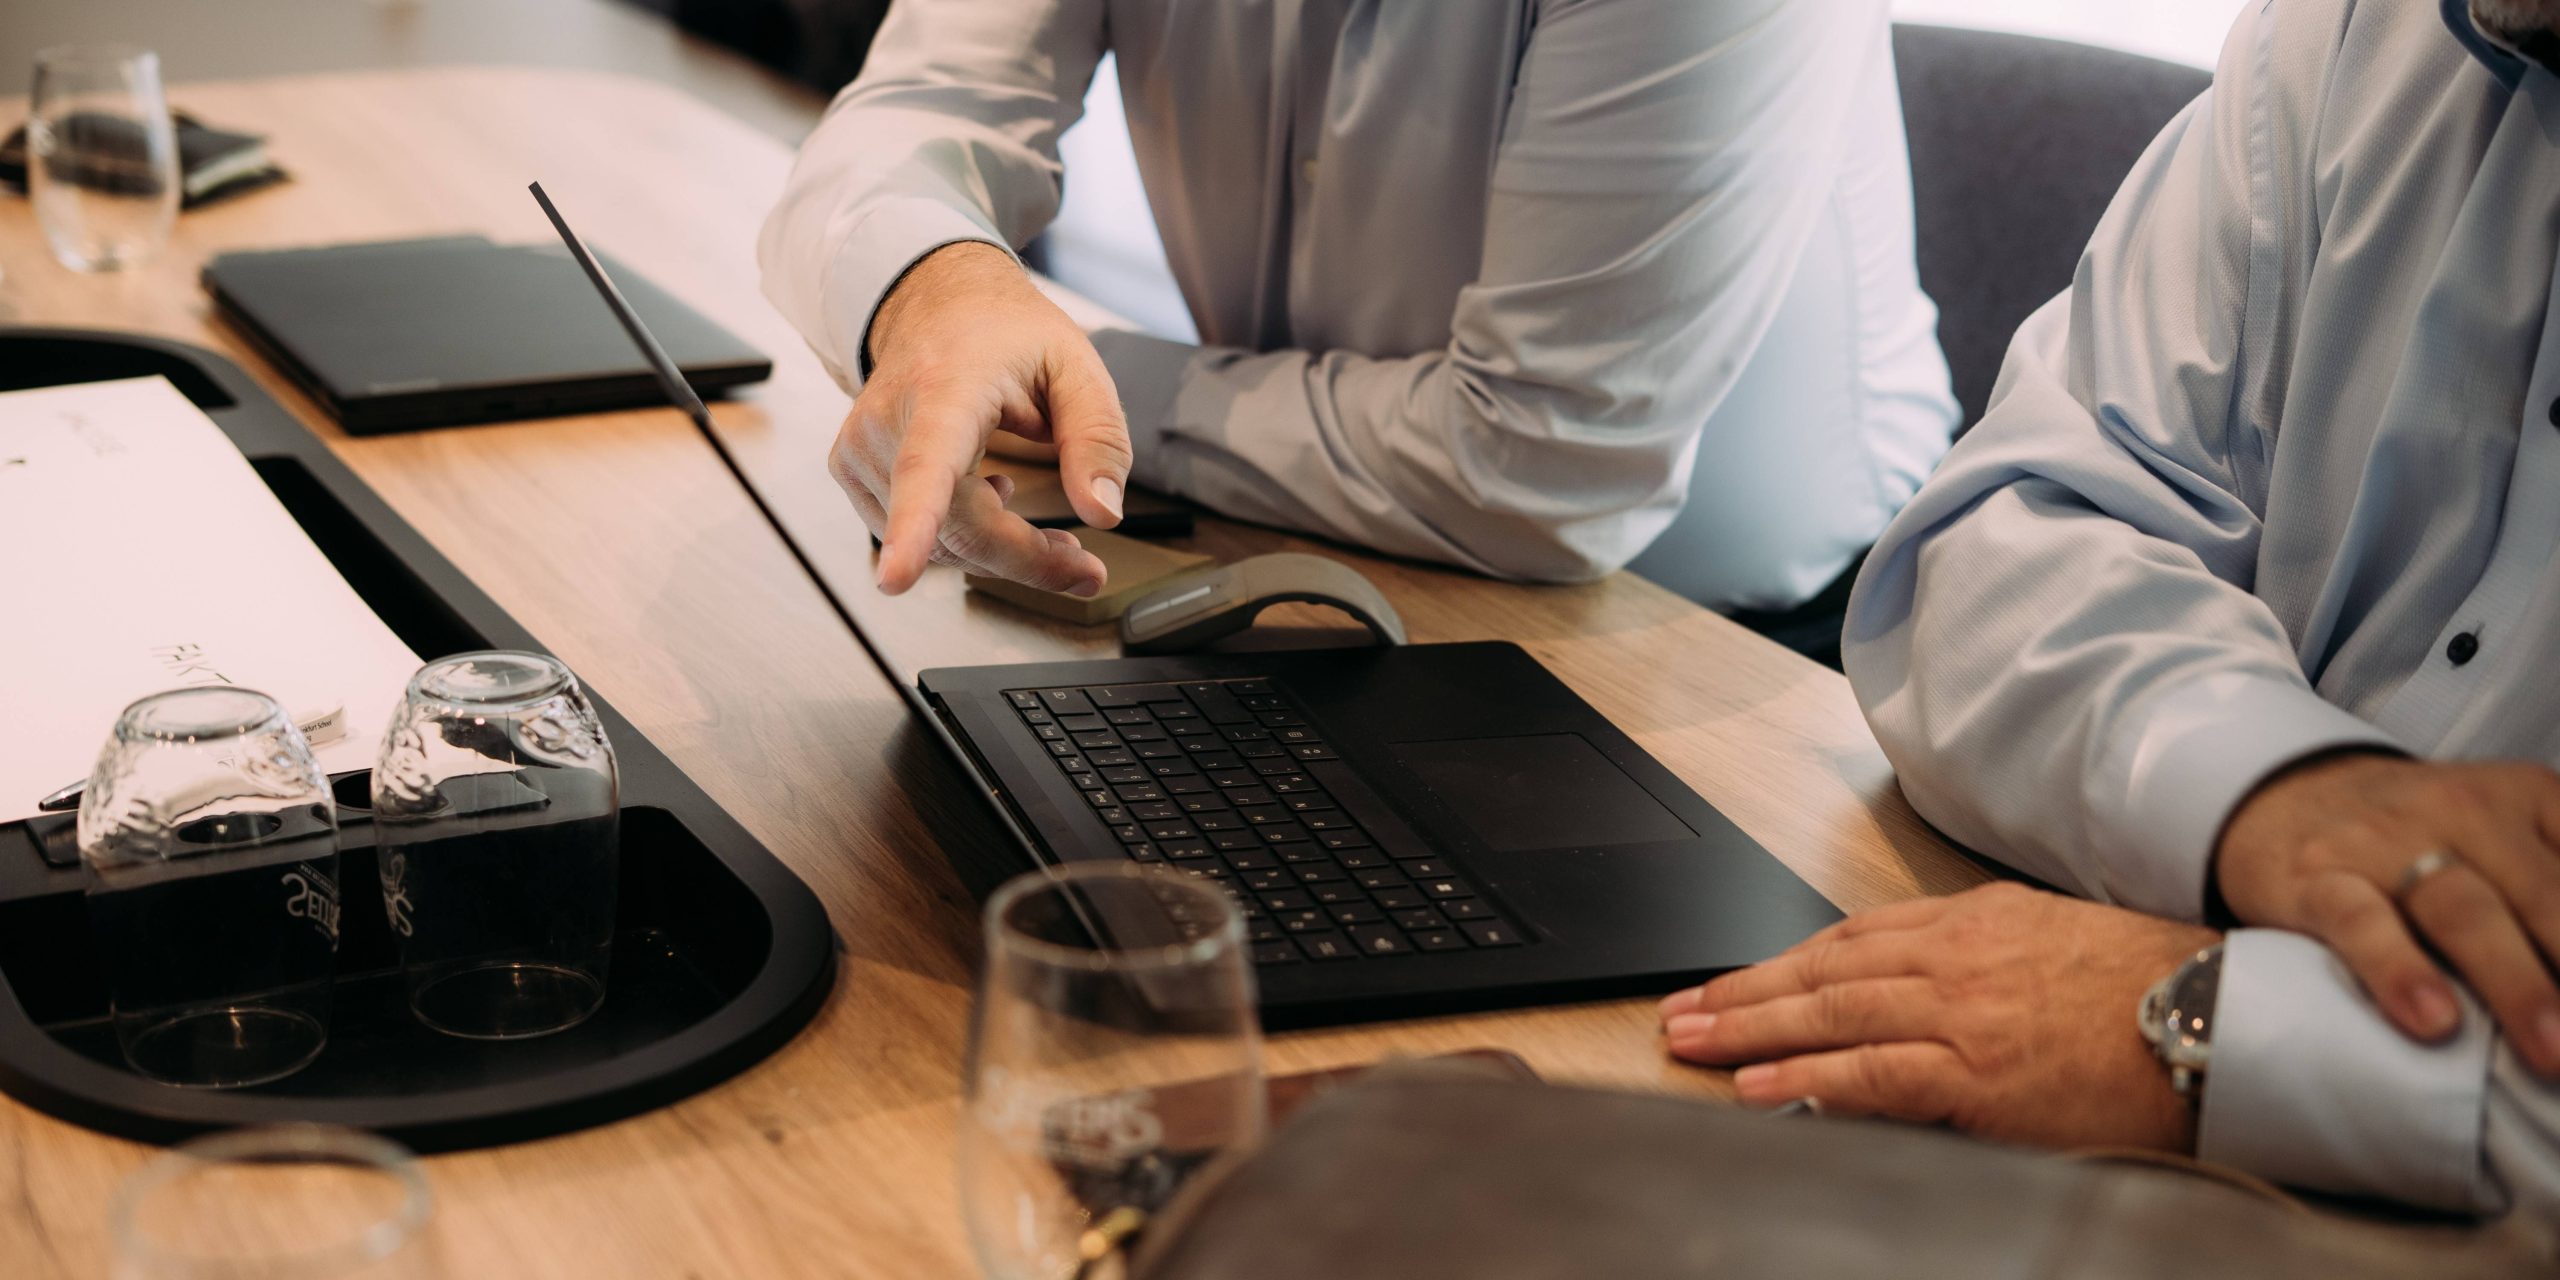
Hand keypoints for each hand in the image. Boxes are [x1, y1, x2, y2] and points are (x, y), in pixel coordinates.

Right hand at [835, 241, 1130, 594]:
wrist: (937, 303)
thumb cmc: (1005, 334)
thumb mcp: (1076, 366)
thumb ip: (1099, 438)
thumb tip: (1104, 514)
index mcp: (945, 388)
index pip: (925, 465)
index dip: (914, 526)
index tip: (896, 580)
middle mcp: (889, 420)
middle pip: (953, 529)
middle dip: (1025, 560)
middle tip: (1084, 569)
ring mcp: (861, 450)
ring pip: (939, 544)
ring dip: (1002, 554)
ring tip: (1049, 536)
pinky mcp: (852, 472)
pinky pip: (918, 536)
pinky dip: (966, 541)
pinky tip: (991, 502)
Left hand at [1657, 883, 2214, 1152]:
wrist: (2219, 1018)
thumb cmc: (2150, 987)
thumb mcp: (2051, 939)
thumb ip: (1975, 955)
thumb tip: (1911, 982)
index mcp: (1971, 921)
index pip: (1849, 938)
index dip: (1780, 962)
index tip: (1732, 980)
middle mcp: (1954, 957)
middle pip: (1821, 971)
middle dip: (1742, 992)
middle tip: (1681, 1010)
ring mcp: (1961, 1014)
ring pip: (1830, 1014)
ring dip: (1750, 1031)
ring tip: (1694, 1043)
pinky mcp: (1977, 1075)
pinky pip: (1872, 1073)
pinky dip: (1807, 1079)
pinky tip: (1759, 1086)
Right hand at [2215, 753, 2559, 1074]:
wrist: (2286, 799)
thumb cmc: (2424, 838)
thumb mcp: (2513, 835)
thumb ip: (2558, 883)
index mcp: (2528, 797)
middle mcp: (2462, 811)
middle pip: (2542, 894)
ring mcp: (2385, 844)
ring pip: (2461, 910)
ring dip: (2516, 984)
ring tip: (2552, 1052)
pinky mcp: (2318, 881)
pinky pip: (2361, 925)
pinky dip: (2399, 972)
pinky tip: (2433, 1021)